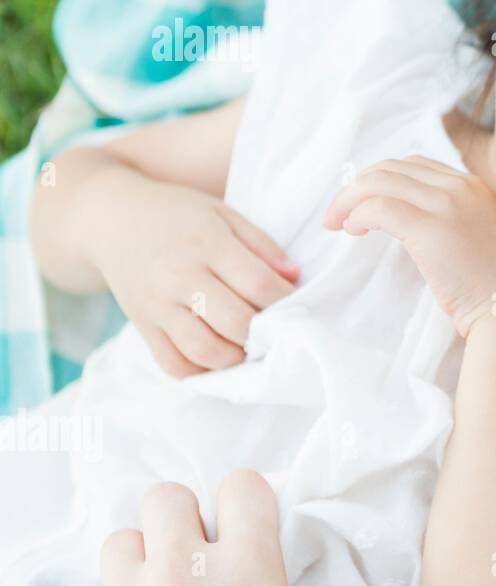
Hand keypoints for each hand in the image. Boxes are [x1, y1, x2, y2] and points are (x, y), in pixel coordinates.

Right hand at [89, 173, 298, 376]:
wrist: (110, 220)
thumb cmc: (177, 215)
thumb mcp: (223, 214)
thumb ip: (262, 245)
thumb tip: (293, 277)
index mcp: (207, 243)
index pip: (258, 283)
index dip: (285, 300)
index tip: (295, 303)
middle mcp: (180, 276)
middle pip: (235, 321)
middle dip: (264, 332)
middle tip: (273, 330)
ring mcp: (157, 304)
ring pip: (204, 350)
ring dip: (235, 356)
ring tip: (246, 345)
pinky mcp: (142, 325)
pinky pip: (172, 363)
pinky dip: (200, 370)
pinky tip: (217, 356)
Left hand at [101, 470, 292, 585]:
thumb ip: (269, 569)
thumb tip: (264, 545)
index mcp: (248, 568)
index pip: (242, 487)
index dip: (243, 501)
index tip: (244, 517)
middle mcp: (185, 572)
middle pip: (167, 497)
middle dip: (179, 516)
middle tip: (197, 549)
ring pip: (121, 541)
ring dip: (141, 556)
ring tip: (160, 583)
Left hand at [321, 155, 495, 337]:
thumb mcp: (484, 240)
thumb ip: (459, 223)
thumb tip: (420, 229)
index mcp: (474, 187)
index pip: (415, 165)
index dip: (383, 180)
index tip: (366, 203)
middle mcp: (460, 186)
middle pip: (392, 167)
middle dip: (359, 186)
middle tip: (339, 213)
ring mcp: (446, 204)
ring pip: (379, 181)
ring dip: (349, 198)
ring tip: (337, 223)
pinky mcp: (430, 228)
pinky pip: (379, 207)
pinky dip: (357, 214)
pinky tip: (352, 230)